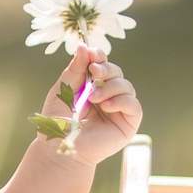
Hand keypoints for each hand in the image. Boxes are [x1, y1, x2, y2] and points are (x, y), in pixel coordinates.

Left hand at [37, 49, 141, 164]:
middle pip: (116, 72)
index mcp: (92, 85)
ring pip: (126, 86)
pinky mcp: (127, 124)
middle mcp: (107, 95)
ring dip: (111, 87)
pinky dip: (122, 101)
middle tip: (94, 73)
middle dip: (105, 69)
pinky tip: (106, 106)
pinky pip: (134, 105)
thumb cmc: (58, 121)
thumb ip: (75, 69)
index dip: (99, 56)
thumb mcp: (63, 90)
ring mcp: (118, 109)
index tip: (92, 54)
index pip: (102, 63)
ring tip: (94, 98)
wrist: (59, 147)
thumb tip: (84, 46)